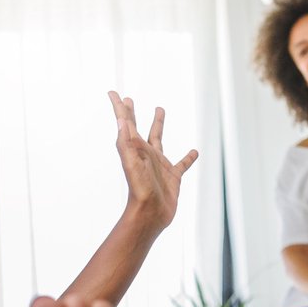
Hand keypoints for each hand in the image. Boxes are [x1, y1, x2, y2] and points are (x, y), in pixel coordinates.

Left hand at [110, 90, 197, 227]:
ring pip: (158, 139)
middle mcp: (145, 153)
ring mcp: (159, 164)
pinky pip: (182, 163)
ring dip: (157, 124)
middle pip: (137, 127)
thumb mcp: (132, 162)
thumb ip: (126, 141)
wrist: (150, 214)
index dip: (119, 107)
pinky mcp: (173, 176)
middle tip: (129, 100)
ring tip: (160, 109)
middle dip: (132, 113)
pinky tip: (195, 152)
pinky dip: (188, 157)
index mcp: (134, 147)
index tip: (112, 93)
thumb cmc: (140, 189)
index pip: (125, 122)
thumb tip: (121, 118)